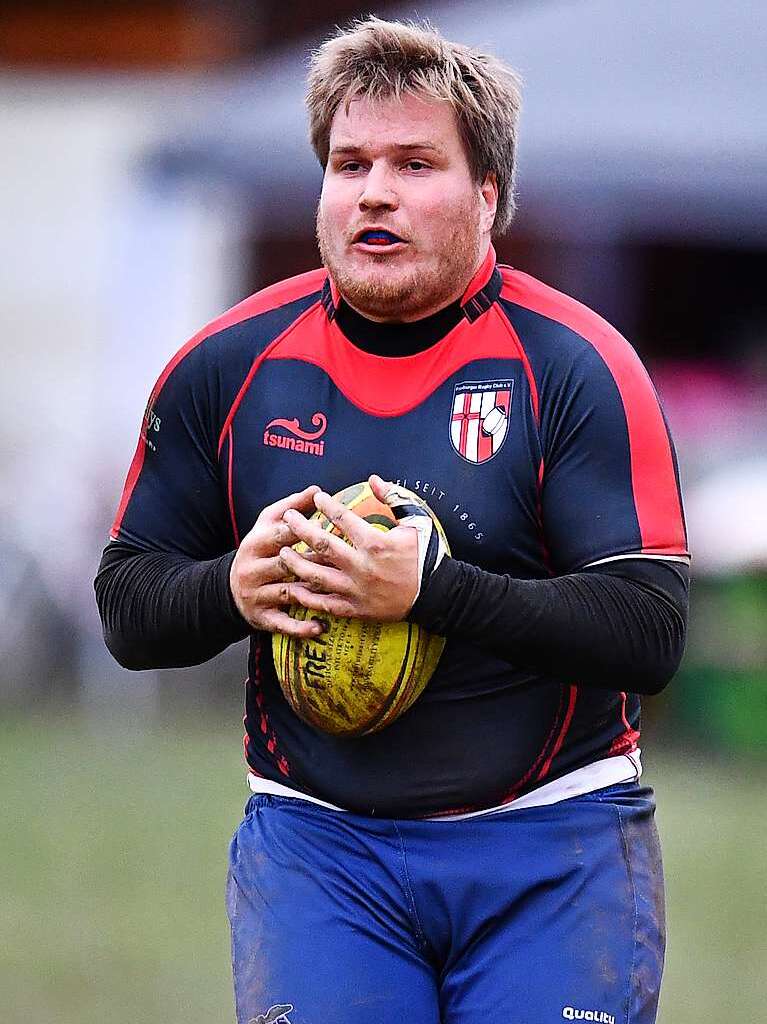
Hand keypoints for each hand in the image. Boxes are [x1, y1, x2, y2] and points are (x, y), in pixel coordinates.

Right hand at [230, 485, 325, 636]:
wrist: (228, 589)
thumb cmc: (259, 550)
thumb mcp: (266, 524)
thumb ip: (291, 506)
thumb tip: (316, 489)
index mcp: (255, 543)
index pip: (281, 535)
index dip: (305, 531)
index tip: (331, 529)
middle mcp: (253, 569)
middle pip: (286, 564)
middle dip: (314, 563)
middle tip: (344, 563)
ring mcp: (256, 595)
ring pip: (288, 593)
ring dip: (313, 594)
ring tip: (339, 594)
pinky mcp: (260, 618)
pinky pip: (282, 624)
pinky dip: (301, 627)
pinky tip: (320, 627)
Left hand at [277, 475, 418, 620]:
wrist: (436, 594)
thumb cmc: (426, 556)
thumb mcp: (416, 522)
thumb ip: (394, 498)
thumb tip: (374, 479)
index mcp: (376, 544)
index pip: (343, 519)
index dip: (326, 505)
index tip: (317, 498)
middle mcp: (362, 567)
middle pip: (322, 545)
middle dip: (300, 529)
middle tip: (288, 518)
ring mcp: (357, 589)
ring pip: (317, 576)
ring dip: (295, 563)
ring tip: (281, 552)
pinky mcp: (357, 609)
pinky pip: (325, 603)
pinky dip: (308, 597)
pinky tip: (294, 588)